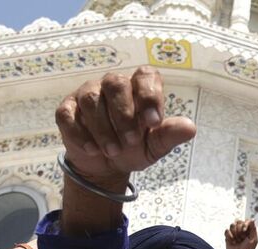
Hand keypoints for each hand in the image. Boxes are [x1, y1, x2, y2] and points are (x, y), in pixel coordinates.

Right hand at [55, 68, 197, 188]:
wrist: (106, 165)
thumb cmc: (134, 147)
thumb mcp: (155, 146)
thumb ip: (169, 135)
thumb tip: (190, 128)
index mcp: (138, 87)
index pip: (145, 75)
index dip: (149, 95)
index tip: (154, 123)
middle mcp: (112, 84)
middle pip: (115, 83)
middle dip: (124, 114)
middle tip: (131, 141)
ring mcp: (87, 94)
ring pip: (91, 100)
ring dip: (103, 128)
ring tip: (113, 151)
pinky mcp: (67, 109)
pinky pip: (68, 114)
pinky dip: (80, 133)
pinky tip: (92, 149)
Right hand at [224, 218, 257, 248]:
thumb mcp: (254, 240)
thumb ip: (253, 229)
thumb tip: (252, 219)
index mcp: (249, 230)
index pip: (246, 220)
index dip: (244, 224)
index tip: (244, 230)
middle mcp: (241, 230)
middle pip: (238, 221)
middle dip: (239, 230)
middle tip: (241, 239)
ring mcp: (234, 232)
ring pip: (232, 225)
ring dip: (235, 233)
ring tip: (237, 240)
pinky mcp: (228, 236)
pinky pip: (226, 230)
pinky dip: (229, 236)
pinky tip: (232, 241)